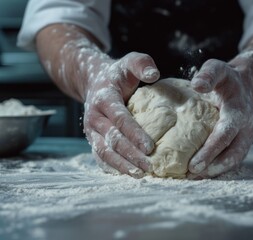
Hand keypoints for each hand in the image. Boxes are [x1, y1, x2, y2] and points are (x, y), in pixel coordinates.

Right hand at [83, 52, 159, 177]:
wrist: (95, 82)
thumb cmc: (119, 75)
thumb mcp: (130, 62)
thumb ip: (142, 64)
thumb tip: (154, 74)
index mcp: (104, 98)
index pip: (119, 119)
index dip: (134, 133)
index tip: (150, 147)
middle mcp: (95, 117)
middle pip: (113, 140)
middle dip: (131, 155)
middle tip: (150, 166)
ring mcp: (92, 131)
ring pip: (105, 152)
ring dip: (122, 165)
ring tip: (140, 175)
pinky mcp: (93, 139)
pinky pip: (101, 156)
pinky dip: (114, 167)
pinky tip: (128, 175)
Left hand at [187, 59, 252, 178]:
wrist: (244, 85)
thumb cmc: (226, 79)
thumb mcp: (217, 69)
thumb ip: (208, 75)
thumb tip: (197, 85)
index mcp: (238, 112)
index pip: (225, 134)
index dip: (210, 151)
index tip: (194, 165)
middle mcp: (246, 128)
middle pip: (232, 154)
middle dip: (212, 167)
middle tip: (191, 176)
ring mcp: (246, 137)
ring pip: (234, 161)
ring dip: (215, 172)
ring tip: (193, 179)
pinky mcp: (242, 143)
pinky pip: (232, 159)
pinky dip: (218, 168)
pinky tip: (202, 173)